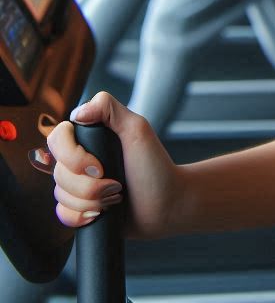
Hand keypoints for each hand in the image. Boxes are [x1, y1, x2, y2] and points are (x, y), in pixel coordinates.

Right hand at [47, 92, 183, 238]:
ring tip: (115, 197)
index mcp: (93, 135)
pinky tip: (100, 214)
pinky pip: (61, 214)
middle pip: (59, 172)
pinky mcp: (80, 206)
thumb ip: (109, 109)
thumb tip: (77, 113)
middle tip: (116, 185)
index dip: (73, 157)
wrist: (166, 204)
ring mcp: (80, 183)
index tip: (99, 167)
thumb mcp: (137, 130)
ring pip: (59, 194)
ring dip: (90, 201)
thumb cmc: (155, 167)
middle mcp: (82, 157)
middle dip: (89, 186)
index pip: (57, 138)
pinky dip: (80, 217)